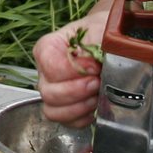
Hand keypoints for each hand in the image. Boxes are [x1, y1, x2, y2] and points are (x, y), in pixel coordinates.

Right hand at [34, 10, 107, 126]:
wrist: (108, 41)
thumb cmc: (100, 33)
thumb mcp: (98, 30)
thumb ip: (90, 45)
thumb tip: (87, 65)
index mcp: (47, 49)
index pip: (50, 67)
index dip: (74, 71)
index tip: (94, 67)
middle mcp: (45, 72)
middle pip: (49, 93)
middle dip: (77, 92)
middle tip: (98, 82)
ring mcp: (53, 92)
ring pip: (53, 112)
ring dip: (79, 108)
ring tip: (97, 96)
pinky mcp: (66, 108)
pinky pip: (68, 123)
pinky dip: (84, 118)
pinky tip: (96, 106)